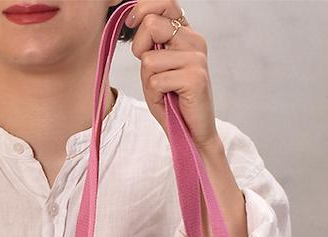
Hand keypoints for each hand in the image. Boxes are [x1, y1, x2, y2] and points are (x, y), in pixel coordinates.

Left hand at [125, 0, 220, 151]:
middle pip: (150, 25)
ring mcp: (196, 58)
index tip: (131, 22)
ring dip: (149, 81)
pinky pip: (155, 81)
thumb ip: (148, 44)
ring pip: (149, 59)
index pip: (165, 3)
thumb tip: (136, 19)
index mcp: (186, 34)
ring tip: (165, 91)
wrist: (192, 133)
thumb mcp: (155, 68)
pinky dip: (155, 95)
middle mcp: (194, 40)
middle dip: (139, 50)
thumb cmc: (172, 102)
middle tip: (152, 74)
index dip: (142, 9)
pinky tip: (170, 100)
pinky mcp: (195, 77)